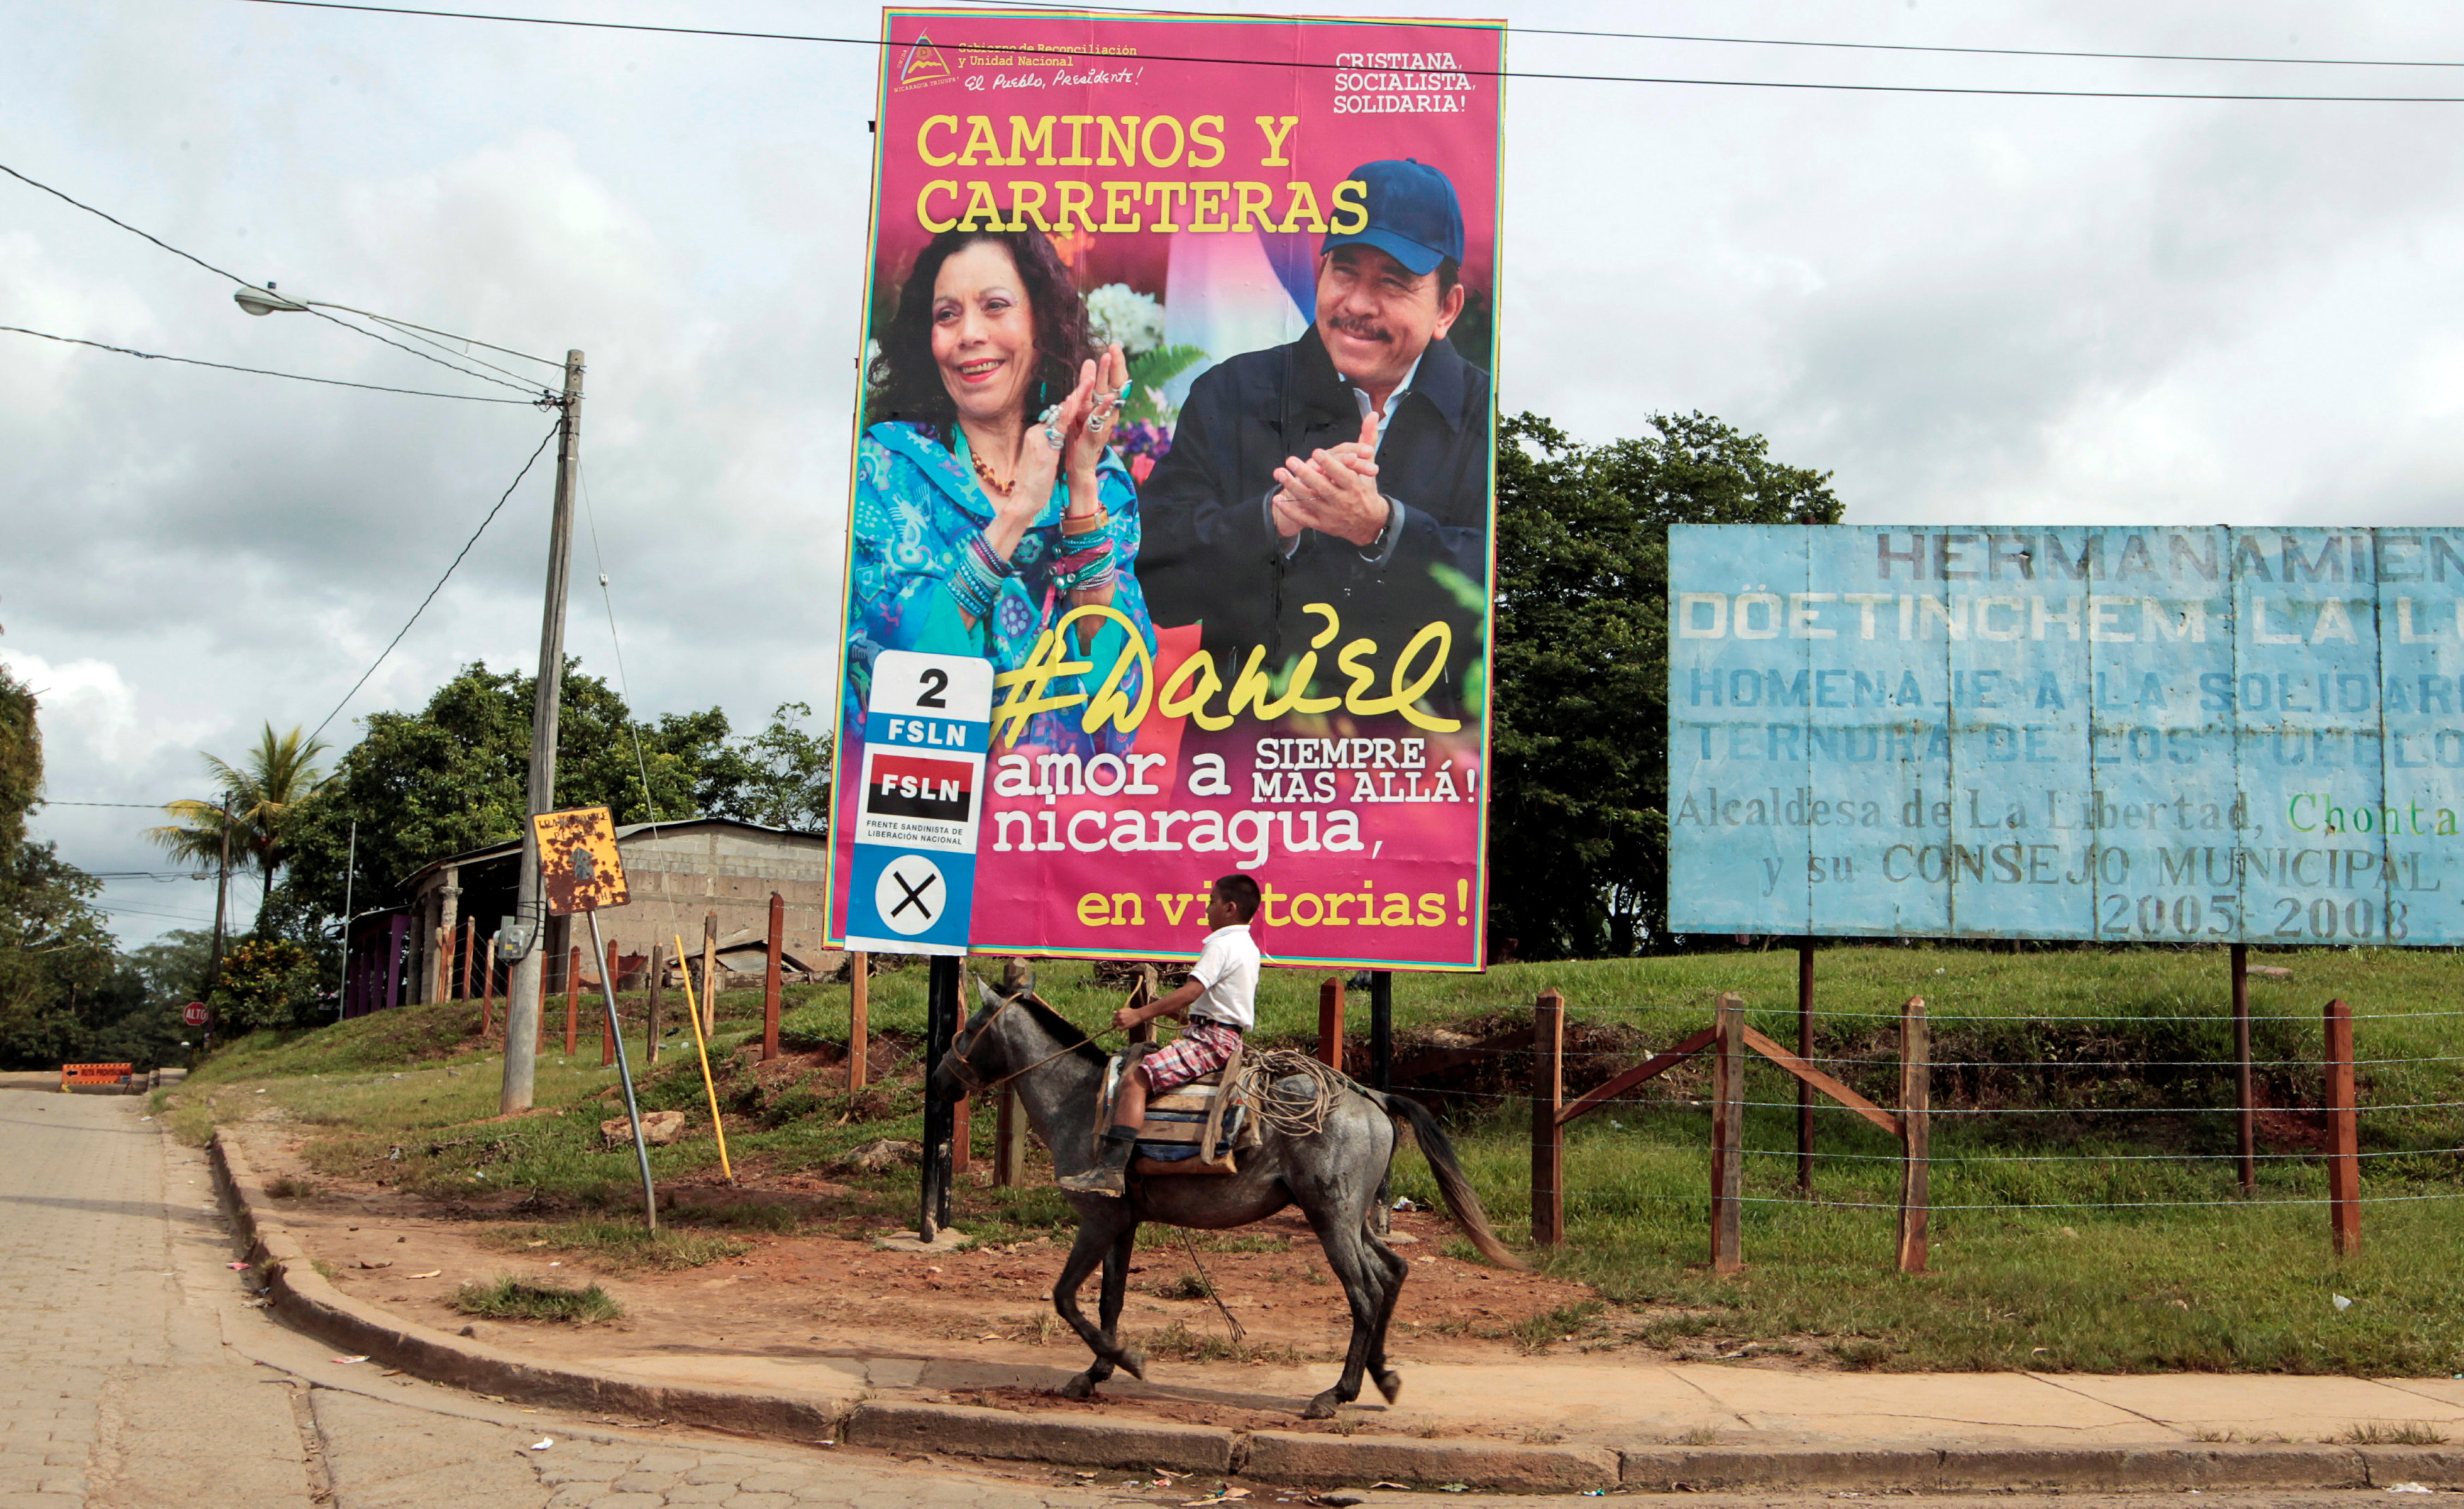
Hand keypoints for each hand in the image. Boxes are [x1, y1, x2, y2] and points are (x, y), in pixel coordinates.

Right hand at [984, 367, 1095, 562]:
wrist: (1022, 500)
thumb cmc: (1033, 484)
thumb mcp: (1042, 459)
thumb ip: (1047, 445)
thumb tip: (1054, 438)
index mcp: (1037, 435)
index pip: (1056, 414)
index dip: (1071, 400)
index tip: (1083, 386)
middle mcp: (1037, 432)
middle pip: (1059, 409)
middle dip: (1076, 392)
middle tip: (1090, 374)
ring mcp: (1040, 438)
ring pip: (1061, 413)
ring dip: (1076, 395)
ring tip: (1090, 378)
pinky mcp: (1045, 447)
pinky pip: (1060, 425)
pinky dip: (1070, 411)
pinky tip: (1079, 399)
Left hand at [1066, 344, 1129, 486]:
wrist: (1078, 463)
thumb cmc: (1079, 434)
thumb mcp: (1081, 406)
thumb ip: (1085, 386)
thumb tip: (1089, 362)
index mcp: (1105, 405)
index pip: (1113, 380)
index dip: (1114, 363)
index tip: (1113, 345)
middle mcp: (1109, 412)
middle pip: (1116, 384)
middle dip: (1115, 364)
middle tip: (1115, 346)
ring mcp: (1105, 423)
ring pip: (1110, 397)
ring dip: (1110, 377)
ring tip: (1109, 359)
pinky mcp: (1097, 435)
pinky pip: (1102, 419)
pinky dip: (1105, 407)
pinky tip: (1108, 396)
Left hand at [1111, 1005, 1143, 1032]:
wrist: (1138, 1015)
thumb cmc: (1132, 1012)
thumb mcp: (1125, 1010)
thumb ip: (1119, 1011)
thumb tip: (1114, 1012)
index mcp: (1119, 1012)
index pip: (1114, 1016)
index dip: (1117, 1017)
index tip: (1119, 1019)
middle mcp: (1119, 1017)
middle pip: (1113, 1020)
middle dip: (1116, 1021)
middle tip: (1120, 1022)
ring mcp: (1121, 1022)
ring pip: (1114, 1024)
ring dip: (1117, 1025)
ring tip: (1121, 1025)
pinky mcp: (1124, 1027)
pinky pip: (1119, 1030)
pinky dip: (1120, 1030)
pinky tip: (1122, 1028)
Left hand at [1272, 409, 1388, 546]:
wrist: (1369, 524)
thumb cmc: (1366, 490)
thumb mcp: (1369, 465)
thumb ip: (1367, 439)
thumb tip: (1372, 415)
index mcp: (1355, 486)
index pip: (1342, 475)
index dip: (1329, 464)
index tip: (1316, 452)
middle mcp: (1343, 501)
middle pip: (1323, 488)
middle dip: (1306, 474)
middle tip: (1291, 460)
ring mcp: (1331, 514)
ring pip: (1310, 502)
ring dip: (1293, 488)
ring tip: (1280, 473)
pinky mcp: (1322, 524)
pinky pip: (1305, 518)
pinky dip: (1291, 510)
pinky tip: (1278, 499)